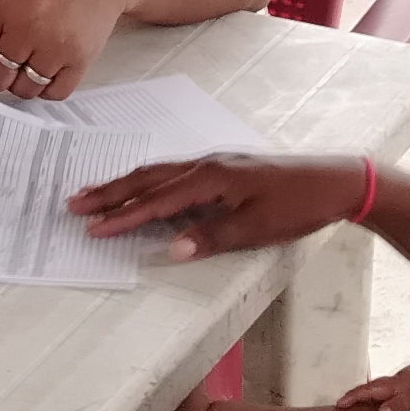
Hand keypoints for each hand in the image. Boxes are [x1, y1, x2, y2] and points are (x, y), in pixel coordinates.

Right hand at [68, 151, 371, 259]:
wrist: (335, 180)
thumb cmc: (299, 205)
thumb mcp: (256, 227)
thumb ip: (211, 237)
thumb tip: (169, 248)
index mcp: (212, 177)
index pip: (156, 199)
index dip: (123, 215)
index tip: (92, 228)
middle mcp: (208, 164)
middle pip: (148, 177)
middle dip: (110, 192)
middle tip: (74, 203)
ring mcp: (216, 163)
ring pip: (160, 171)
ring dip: (126, 183)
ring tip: (96, 194)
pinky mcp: (225, 167)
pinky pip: (175, 172)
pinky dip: (150, 181)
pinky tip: (145, 189)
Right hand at [335, 363, 409, 410]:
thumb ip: (403, 405)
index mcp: (401, 382)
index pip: (372, 389)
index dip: (355, 396)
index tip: (339, 404)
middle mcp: (404, 376)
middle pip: (377, 385)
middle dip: (361, 393)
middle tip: (347, 403)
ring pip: (390, 383)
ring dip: (376, 392)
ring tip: (367, 402)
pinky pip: (401, 384)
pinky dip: (391, 391)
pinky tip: (396, 397)